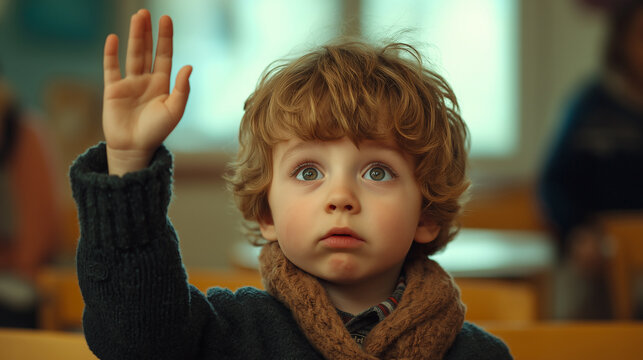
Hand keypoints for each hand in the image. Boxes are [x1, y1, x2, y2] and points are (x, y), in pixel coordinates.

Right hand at [102, 9, 191, 175]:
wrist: (134, 148)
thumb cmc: (156, 132)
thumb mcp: (174, 110)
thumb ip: (182, 89)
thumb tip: (188, 66)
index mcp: (162, 85)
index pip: (164, 55)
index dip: (165, 38)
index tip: (166, 19)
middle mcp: (146, 80)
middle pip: (147, 51)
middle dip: (147, 32)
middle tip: (146, 12)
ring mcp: (129, 83)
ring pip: (132, 55)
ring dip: (134, 36)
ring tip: (136, 17)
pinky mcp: (112, 90)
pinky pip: (111, 68)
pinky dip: (111, 53)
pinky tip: (113, 38)